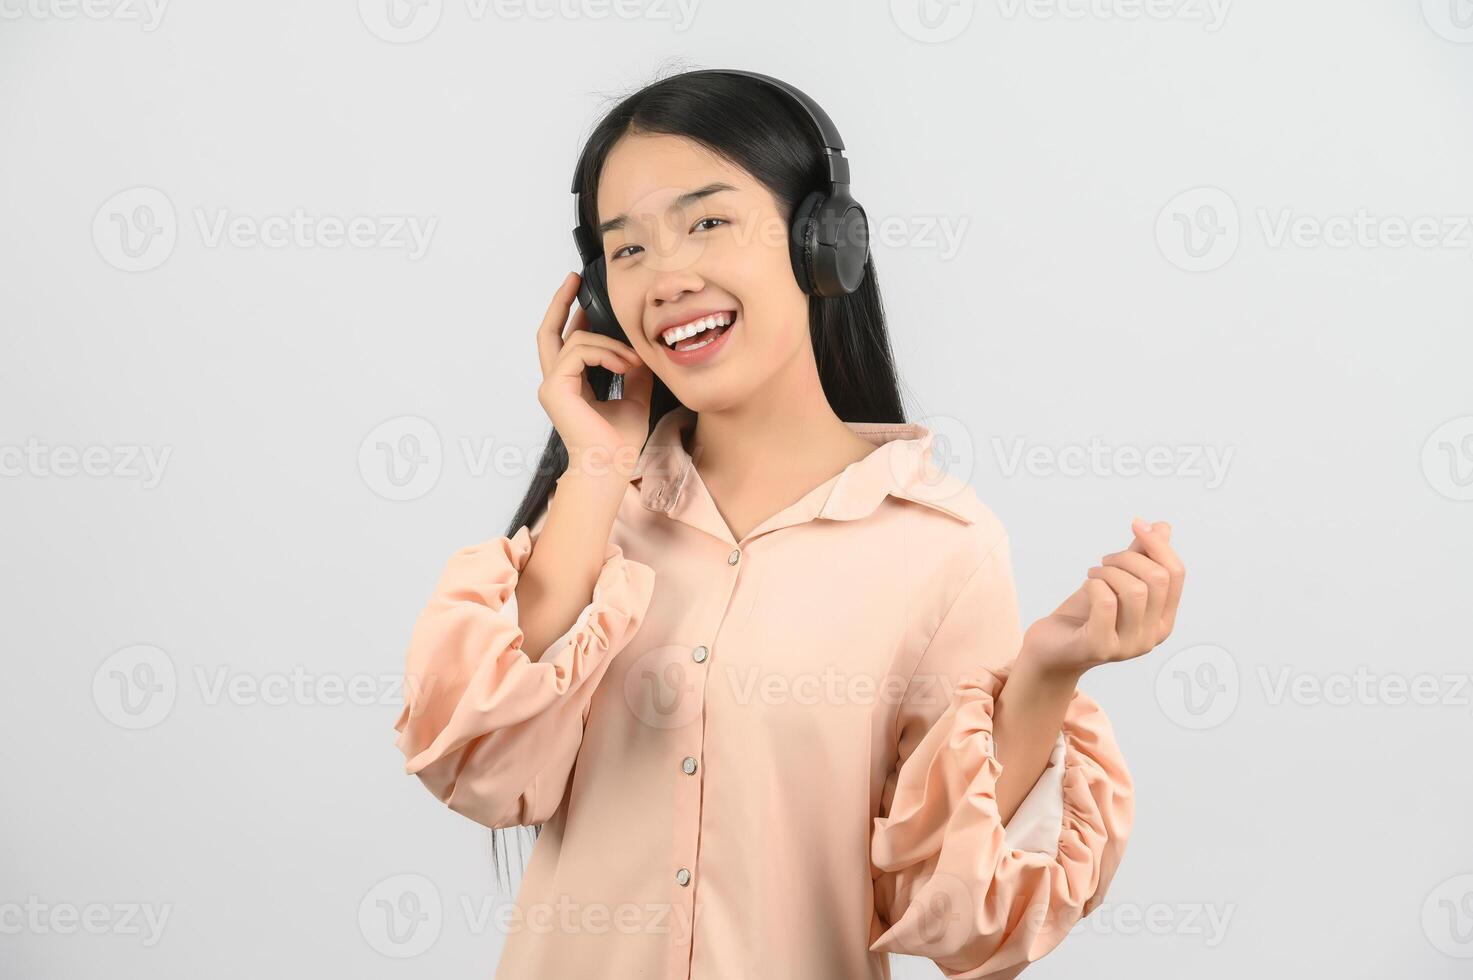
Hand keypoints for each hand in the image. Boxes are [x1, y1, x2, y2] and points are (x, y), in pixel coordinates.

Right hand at [535, 271, 653, 477]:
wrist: (611, 466)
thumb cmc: (619, 443)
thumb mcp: (635, 398)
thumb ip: (632, 373)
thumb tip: (641, 352)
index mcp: (571, 385)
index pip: (567, 343)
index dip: (575, 317)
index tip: (587, 299)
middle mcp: (556, 382)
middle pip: (548, 332)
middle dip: (561, 302)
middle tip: (574, 279)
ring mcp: (552, 385)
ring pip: (575, 340)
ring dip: (610, 345)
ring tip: (633, 361)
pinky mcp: (556, 388)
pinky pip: (579, 352)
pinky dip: (605, 354)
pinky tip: (625, 366)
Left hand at [1020, 517, 1186, 676]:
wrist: (1051, 648)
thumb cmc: (1085, 614)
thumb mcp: (1116, 581)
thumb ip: (1140, 557)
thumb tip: (1163, 527)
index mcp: (1163, 619)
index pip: (1176, 574)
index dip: (1157, 543)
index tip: (1136, 523)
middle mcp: (1153, 636)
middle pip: (1157, 579)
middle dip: (1127, 558)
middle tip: (1105, 561)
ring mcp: (1129, 646)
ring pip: (1134, 590)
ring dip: (1108, 571)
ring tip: (1093, 574)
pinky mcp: (1101, 647)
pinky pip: (1106, 603)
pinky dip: (1094, 585)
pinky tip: (1087, 586)